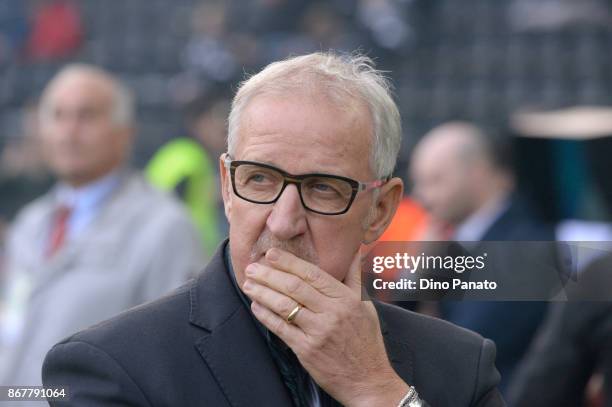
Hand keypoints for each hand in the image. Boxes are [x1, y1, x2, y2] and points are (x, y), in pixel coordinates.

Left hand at [242, 248, 408, 406]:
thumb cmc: (367, 341)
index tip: (271, 254)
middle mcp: (332, 312)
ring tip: (248, 285)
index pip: (312, 274)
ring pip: (285, 305)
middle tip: (251, 267)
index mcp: (345, 299)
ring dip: (263, 293)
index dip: (289, 262)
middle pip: (294, 287)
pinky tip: (256, 306)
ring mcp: (318, 332)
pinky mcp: (307, 350)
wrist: (368, 380)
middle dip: (269, 274)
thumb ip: (354, 278)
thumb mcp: (366, 306)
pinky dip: (266, 315)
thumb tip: (353, 251)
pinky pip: (281, 328)